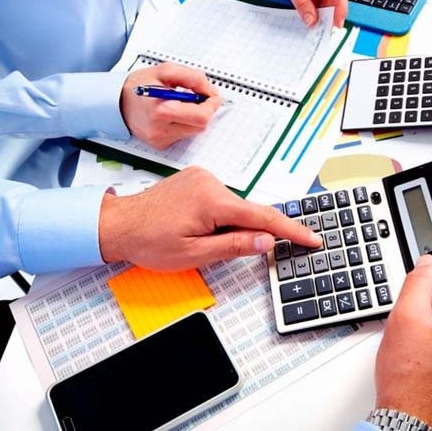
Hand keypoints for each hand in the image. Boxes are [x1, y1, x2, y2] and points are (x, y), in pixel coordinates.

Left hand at [98, 167, 321, 269]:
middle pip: (249, 211)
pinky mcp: (197, 178)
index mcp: (212, 201)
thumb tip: (267, 241)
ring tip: (202, 241)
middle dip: (250, 233)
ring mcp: (203, 177)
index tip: (312, 238)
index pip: (263, 217)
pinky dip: (223, 216)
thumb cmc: (149, 241)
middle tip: (226, 250)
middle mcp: (211, 182)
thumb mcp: (195, 254)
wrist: (118, 224)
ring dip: (232, 225)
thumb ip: (235, 245)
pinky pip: (222, 199)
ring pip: (235, 206)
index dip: (291, 230)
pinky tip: (202, 229)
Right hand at [120, 62, 221, 149]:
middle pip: (201, 125)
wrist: (113, 103)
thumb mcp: (165, 71)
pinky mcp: (160, 144)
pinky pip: (182, 134)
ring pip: (193, 130)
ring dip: (193, 116)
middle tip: (198, 97)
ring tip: (180, 103)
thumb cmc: (137, 86)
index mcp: (162, 111)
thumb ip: (191, 78)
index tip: (212, 95)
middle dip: (204, 109)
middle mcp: (161, 129)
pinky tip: (171, 113)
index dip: (212, 104)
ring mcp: (160, 139)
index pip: (201, 116)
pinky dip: (183, 123)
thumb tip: (209, 89)